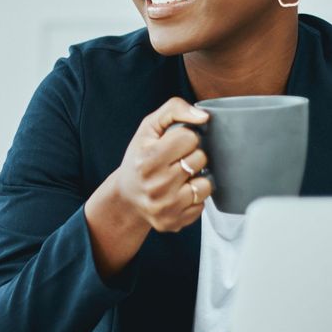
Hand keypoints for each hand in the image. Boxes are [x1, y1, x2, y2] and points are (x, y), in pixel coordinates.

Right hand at [113, 97, 214, 233]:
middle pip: (200, 159)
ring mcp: (166, 206)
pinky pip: (202, 205)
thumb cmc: (139, 157)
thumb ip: (174, 110)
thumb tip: (204, 117)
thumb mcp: (149, 127)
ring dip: (196, 178)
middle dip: (191, 156)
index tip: (173, 144)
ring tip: (180, 178)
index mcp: (148, 159)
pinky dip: (194, 198)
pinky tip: (179, 194)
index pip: (189, 137)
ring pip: (205, 184)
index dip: (185, 138)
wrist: (126, 196)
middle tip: (176, 161)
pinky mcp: (173, 222)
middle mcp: (156, 185)